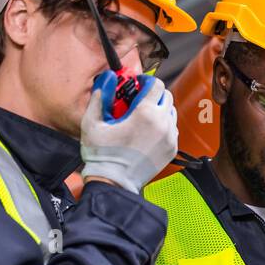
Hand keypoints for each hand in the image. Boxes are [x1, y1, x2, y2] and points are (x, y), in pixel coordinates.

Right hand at [79, 71, 177, 193]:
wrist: (114, 183)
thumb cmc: (102, 156)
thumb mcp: (92, 123)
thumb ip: (100, 97)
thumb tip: (106, 81)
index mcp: (146, 113)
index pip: (156, 84)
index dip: (145, 81)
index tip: (136, 85)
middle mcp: (162, 124)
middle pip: (166, 96)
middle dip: (153, 94)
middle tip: (138, 101)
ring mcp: (169, 138)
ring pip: (171, 112)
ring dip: (159, 110)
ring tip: (142, 118)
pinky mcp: (172, 150)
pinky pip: (172, 129)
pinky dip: (163, 126)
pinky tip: (147, 132)